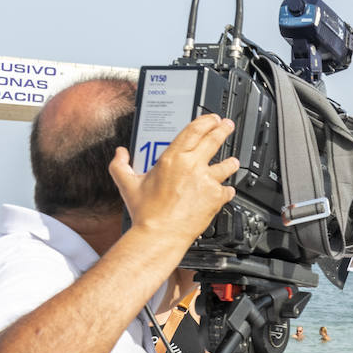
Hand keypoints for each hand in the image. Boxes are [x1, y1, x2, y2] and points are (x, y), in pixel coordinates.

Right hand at [110, 114, 238, 247]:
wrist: (160, 234)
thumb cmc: (146, 213)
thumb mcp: (127, 184)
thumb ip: (120, 165)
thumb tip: (120, 154)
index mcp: (172, 158)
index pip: (194, 130)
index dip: (206, 121)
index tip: (212, 118)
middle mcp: (192, 166)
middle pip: (214, 140)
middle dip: (223, 130)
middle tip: (227, 126)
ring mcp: (207, 181)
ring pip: (226, 166)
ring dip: (230, 162)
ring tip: (233, 161)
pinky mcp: (216, 197)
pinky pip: (227, 190)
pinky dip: (226, 190)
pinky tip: (226, 190)